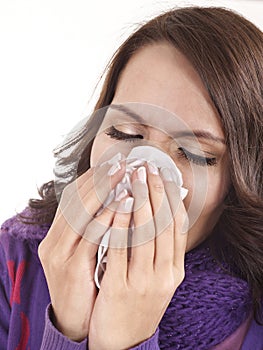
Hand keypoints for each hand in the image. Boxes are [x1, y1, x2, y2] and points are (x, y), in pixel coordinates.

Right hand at [38, 161, 124, 341]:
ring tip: (124, 177)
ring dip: (104, 193)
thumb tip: (117, 201)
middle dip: (99, 179)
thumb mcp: (84, 251)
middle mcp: (54, 241)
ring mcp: (60, 254)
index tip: (112, 164)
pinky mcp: (71, 268)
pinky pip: (91, 237)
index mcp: (57, 235)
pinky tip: (123, 205)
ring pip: (81, 214)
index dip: (93, 178)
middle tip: (120, 164)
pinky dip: (107, 218)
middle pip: (76, 200)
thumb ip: (94, 228)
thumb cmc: (84, 282)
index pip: (73, 197)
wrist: (73, 319)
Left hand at [88, 164, 187, 349]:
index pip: (177, 227)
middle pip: (163, 224)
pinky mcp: (121, 287)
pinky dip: (120, 223)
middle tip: (148, 168)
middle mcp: (164, 274)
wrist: (124, 340)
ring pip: (146, 233)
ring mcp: (143, 281)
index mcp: (175, 270)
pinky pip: (120, 249)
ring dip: (140, 201)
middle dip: (156, 192)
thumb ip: (160, 249)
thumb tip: (161, 214)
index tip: (164, 175)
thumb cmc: (138, 301)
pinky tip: (117, 205)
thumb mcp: (157, 277)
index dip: (171, 198)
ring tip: (135, 178)